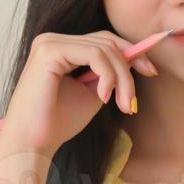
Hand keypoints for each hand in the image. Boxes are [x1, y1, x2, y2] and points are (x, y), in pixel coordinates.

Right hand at [0, 30, 157, 159]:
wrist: (33, 143)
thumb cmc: (58, 123)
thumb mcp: (92, 92)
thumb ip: (108, 74)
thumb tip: (137, 58)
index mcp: (60, 48)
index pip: (102, 41)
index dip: (131, 52)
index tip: (150, 71)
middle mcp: (52, 40)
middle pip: (107, 42)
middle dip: (129, 69)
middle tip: (133, 102)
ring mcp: (50, 43)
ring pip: (104, 48)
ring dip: (122, 78)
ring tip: (123, 105)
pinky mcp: (50, 51)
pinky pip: (94, 55)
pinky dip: (108, 76)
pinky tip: (104, 97)